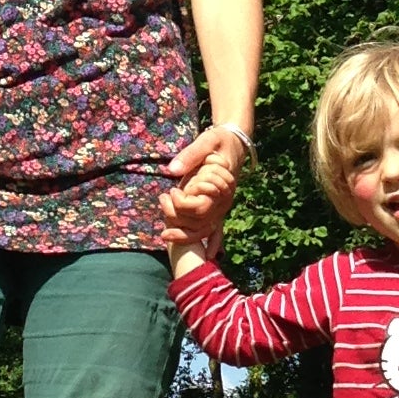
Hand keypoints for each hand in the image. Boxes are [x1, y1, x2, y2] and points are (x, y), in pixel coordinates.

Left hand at [160, 124, 248, 242]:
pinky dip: (214, 242)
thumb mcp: (206, 142)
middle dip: (178, 220)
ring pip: (206, 229)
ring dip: (187, 236)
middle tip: (162, 205)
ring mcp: (223, 206)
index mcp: (220, 187)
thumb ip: (190, 155)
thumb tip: (172, 170)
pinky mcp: (220, 207)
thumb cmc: (220, 142)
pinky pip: (218, 229)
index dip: (182, 204)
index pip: (200, 207)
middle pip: (200, 222)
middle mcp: (223, 201)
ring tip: (166, 235)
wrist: (235, 143)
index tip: (171, 192)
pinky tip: (210, 255)